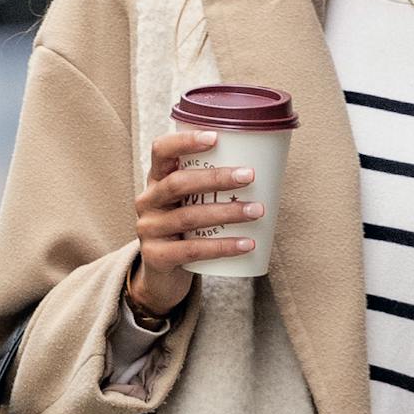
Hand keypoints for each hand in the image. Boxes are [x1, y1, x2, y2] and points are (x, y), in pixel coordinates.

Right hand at [126, 133, 261, 315]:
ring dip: (227, 212)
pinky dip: (223, 246)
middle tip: (249, 176)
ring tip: (257, 211)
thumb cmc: (187, 230)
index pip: (161, 151)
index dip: (185, 141)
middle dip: (216, 178)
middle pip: (179, 183)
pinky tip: (247, 244)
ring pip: (189, 216)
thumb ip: (212, 187)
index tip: (216, 137)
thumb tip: (265, 169)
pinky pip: (192, 250)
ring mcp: (149, 229)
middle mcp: (148, 201)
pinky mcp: (156, 256)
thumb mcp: (191, 203)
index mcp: (156, 180)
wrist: (163, 275)